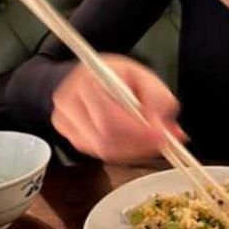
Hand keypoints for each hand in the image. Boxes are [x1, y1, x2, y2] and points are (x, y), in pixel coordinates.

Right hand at [51, 54, 183, 162]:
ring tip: (150, 140)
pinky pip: (97, 153)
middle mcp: (69, 102)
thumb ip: (159, 99)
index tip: (161, 136)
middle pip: (105, 139)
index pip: (109, 117)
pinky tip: (133, 141)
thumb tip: (163, 127)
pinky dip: (121, 152)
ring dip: (132, 150)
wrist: (93, 76)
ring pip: (102, 150)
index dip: (138, 132)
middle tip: (162, 142)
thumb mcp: (145, 77)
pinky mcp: (69, 135)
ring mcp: (65, 121)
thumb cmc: (118, 76)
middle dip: (139, 145)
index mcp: (88, 81)